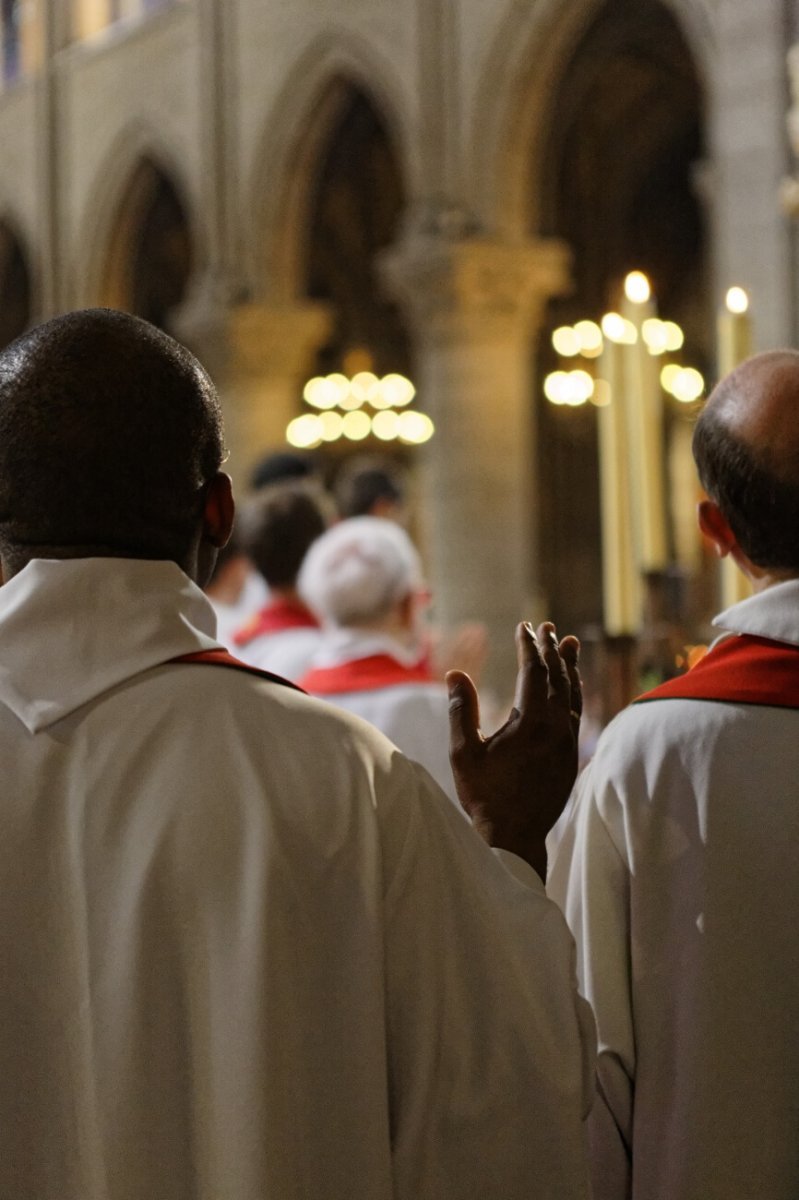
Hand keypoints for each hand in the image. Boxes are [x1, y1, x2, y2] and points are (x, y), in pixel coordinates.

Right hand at [447, 621, 580, 880]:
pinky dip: (574, 692)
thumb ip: (461, 710)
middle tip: (544, 627)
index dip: (528, 646)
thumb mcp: (464, 753)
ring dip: (569, 666)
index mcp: (531, 722)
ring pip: (573, 694)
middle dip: (550, 649)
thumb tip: (455, 673)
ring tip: (569, 643)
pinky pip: (576, 713)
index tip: (523, 627)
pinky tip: (571, 686)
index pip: (534, 671)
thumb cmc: (484, 795)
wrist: (515, 837)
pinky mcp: (571, 756)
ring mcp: (568, 743)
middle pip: (557, 676)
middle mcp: (556, 728)